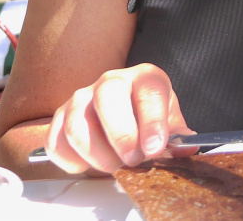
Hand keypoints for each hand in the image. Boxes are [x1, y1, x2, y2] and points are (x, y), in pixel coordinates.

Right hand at [44, 63, 194, 173]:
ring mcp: (81, 98)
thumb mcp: (170, 122)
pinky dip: (71, 160)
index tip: (155, 147)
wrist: (123, 112)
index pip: (148, 91)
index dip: (152, 121)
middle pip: (107, 98)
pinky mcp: (59, 118)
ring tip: (114, 165)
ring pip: (76, 124)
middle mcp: (111, 81)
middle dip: (121, 135)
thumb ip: (178, 136)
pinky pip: (55, 141)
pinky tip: (90, 164)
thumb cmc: (149, 117)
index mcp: (145, 78)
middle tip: (133, 159)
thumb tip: (187, 147)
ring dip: (97, 154)